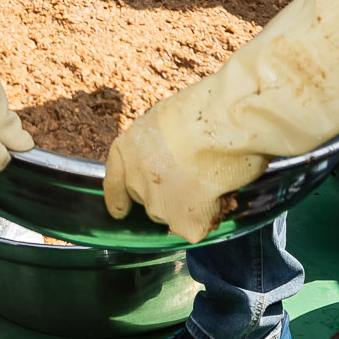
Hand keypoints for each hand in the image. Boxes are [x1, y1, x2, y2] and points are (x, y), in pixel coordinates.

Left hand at [102, 77, 270, 242]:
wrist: (223, 123)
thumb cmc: (202, 110)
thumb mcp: (166, 121)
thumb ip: (160, 144)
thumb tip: (171, 156)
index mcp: (127, 150)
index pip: (115, 183)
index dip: (119, 199)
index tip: (120, 211)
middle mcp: (136, 181)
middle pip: (149, 201)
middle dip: (168, 197)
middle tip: (196, 179)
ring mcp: (158, 205)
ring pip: (174, 216)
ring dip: (191, 207)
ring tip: (214, 182)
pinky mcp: (184, 223)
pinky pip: (197, 228)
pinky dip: (210, 217)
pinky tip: (221, 194)